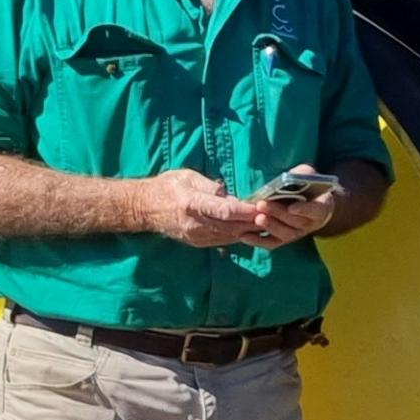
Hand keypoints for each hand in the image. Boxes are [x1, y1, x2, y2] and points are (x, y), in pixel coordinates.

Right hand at [143, 169, 268, 248]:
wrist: (144, 208)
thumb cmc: (167, 187)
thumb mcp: (188, 177)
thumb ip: (211, 187)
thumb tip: (231, 195)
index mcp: (193, 204)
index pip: (225, 210)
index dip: (246, 210)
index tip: (262, 206)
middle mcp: (196, 224)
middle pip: (232, 226)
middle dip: (254, 222)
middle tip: (274, 215)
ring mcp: (197, 236)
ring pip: (230, 236)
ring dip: (250, 230)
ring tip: (268, 222)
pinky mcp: (198, 243)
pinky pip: (224, 241)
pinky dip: (239, 235)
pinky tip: (251, 229)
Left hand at [250, 164, 339, 248]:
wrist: (307, 202)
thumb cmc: (307, 186)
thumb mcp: (308, 175)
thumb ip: (303, 175)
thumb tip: (290, 177)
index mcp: (321, 207)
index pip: (315, 210)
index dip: (304, 210)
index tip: (292, 207)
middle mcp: (310, 224)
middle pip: (296, 222)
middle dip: (278, 214)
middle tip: (262, 204)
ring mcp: (297, 233)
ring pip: (285, 234)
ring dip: (270, 226)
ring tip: (257, 217)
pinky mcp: (283, 239)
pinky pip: (272, 244)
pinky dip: (258, 241)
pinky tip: (245, 236)